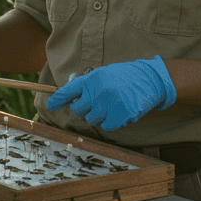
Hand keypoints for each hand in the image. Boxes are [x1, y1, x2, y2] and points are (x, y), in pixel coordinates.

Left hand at [45, 56, 176, 130]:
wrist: (150, 79)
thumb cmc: (125, 77)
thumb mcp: (104, 74)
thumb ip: (88, 85)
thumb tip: (71, 98)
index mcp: (92, 78)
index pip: (68, 91)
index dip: (58, 99)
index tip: (50, 105)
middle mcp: (98, 91)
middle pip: (78, 110)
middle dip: (84, 109)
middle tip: (97, 103)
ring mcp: (109, 104)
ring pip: (92, 120)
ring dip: (99, 116)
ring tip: (112, 104)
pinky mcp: (120, 116)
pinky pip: (106, 126)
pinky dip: (112, 122)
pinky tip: (120, 111)